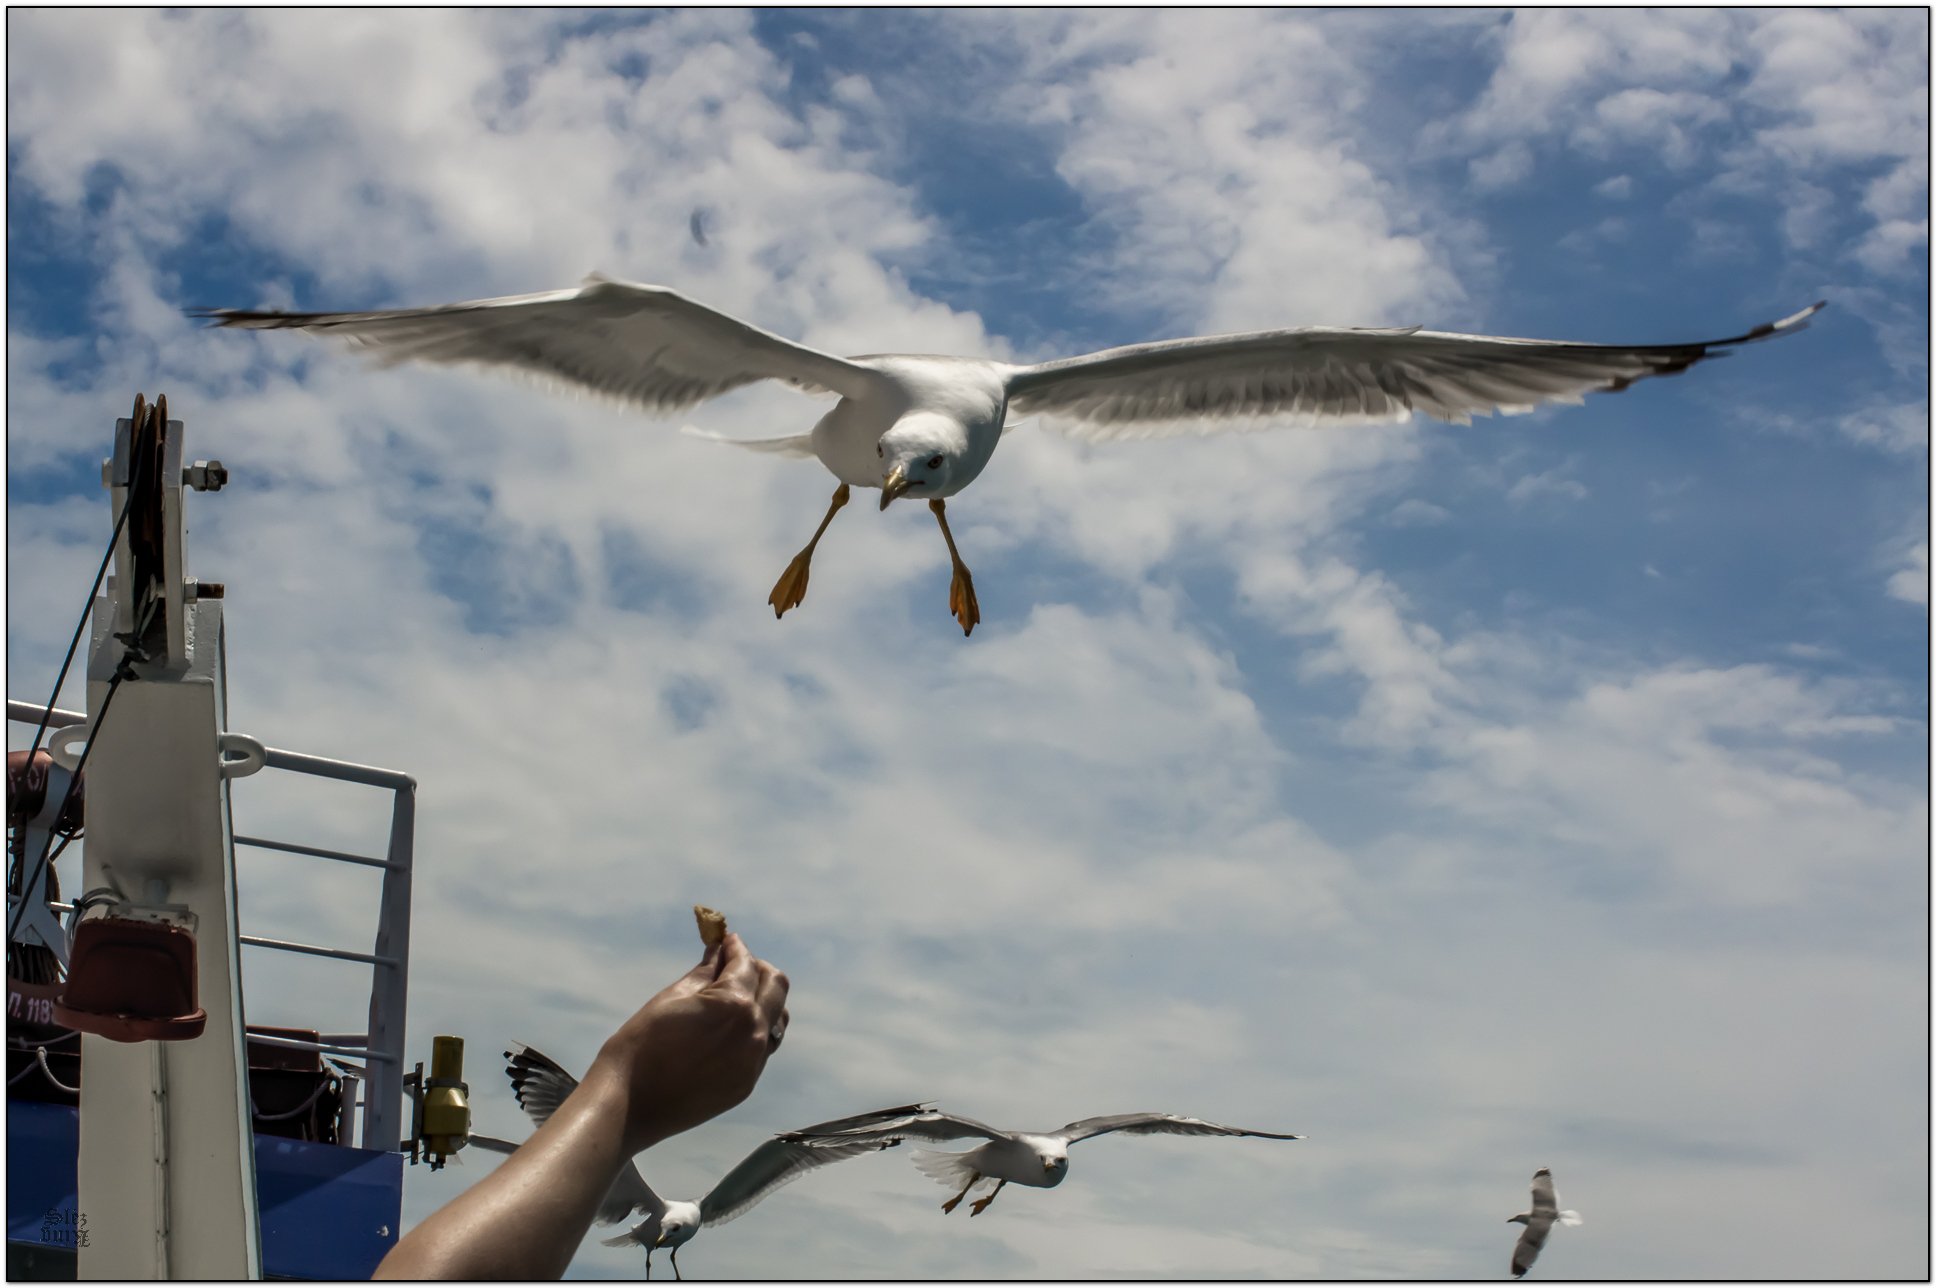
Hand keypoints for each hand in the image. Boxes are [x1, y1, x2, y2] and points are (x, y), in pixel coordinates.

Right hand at [590, 932, 789, 1153]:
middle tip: (734, 964)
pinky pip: (762, 1047)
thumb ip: (703, 974)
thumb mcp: (671, 998)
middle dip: (758, 968)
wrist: (630, 1105)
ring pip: (776, 1018)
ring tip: (736, 996)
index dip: (736, 947)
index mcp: (734, 1004)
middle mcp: (754, 1031)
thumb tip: (718, 953)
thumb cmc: (641, 1045)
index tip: (727, 941)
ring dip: (763, 1000)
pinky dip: (754, 1029)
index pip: (746, 964)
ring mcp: (753, 1061)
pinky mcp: (746, 1084)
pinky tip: (729, 1029)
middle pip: (776, 987)